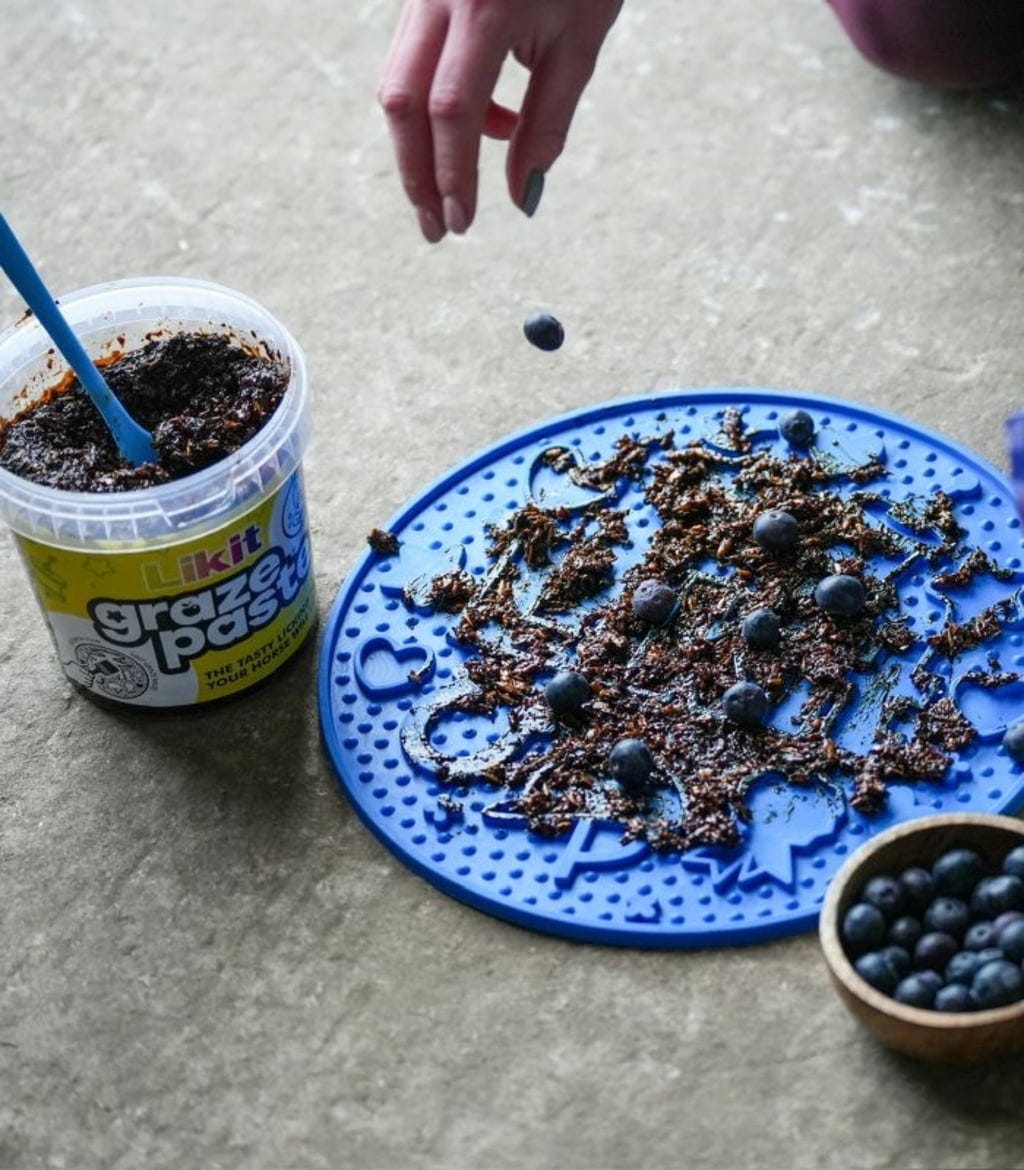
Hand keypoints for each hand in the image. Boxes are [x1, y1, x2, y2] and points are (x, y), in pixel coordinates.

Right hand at [378, 0, 622, 241]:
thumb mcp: (579, 46)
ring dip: (419, 147)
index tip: (462, 222)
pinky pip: (411, 64)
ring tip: (450, 192)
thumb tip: (520, 199)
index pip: (453, 110)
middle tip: (436, 229)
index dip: (453, 174)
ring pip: (396, 84)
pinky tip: (478, 128)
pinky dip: (433, 110)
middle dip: (416, 173)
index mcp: (486, 7)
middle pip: (402, 102)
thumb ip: (547, 124)